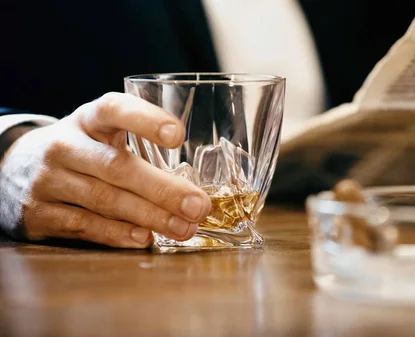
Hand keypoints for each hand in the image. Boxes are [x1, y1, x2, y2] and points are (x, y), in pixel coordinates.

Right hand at [0, 92, 210, 247]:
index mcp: (88, 119)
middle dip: (163, 189)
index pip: (115, 110)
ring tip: (184, 227)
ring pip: (104, 199)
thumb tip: (192, 191)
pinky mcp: (38, 212)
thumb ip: (140, 149)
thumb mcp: (101, 135)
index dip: (146, 120)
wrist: (16, 170)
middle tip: (198, 206)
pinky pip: (84, 224)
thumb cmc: (81, 152)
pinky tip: (144, 238)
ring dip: (149, 217)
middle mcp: (64, 145)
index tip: (178, 136)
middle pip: (117, 167)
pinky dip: (118, 234)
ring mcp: (48, 179)